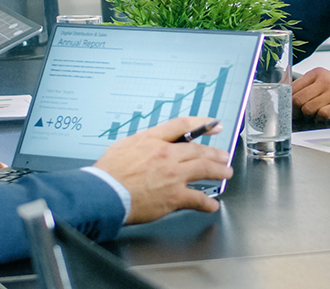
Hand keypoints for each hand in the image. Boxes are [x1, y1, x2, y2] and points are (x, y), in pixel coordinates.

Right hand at [93, 116, 232, 224]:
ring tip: (226, 173)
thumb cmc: (108, 173)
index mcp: (153, 139)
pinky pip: (197, 198)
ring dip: (218, 171)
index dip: (202, 124)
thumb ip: (144, 142)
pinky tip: (212, 204)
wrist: (104, 193)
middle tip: (224, 156)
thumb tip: (153, 144)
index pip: (183, 125)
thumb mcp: (125, 145)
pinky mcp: (174, 196)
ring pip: (204, 169)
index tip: (214, 125)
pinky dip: (207, 202)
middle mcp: (167, 154)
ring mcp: (173, 175)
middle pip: (198, 149)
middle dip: (215, 153)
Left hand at [290, 68, 329, 118]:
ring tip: (313, 114)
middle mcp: (325, 80)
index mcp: (317, 73)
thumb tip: (283, 91)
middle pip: (298, 99)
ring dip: (308, 115)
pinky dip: (320, 118)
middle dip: (296, 110)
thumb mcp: (322, 79)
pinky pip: (322, 114)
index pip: (293, 87)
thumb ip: (304, 85)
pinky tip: (323, 116)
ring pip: (308, 108)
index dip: (288, 100)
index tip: (288, 106)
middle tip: (299, 114)